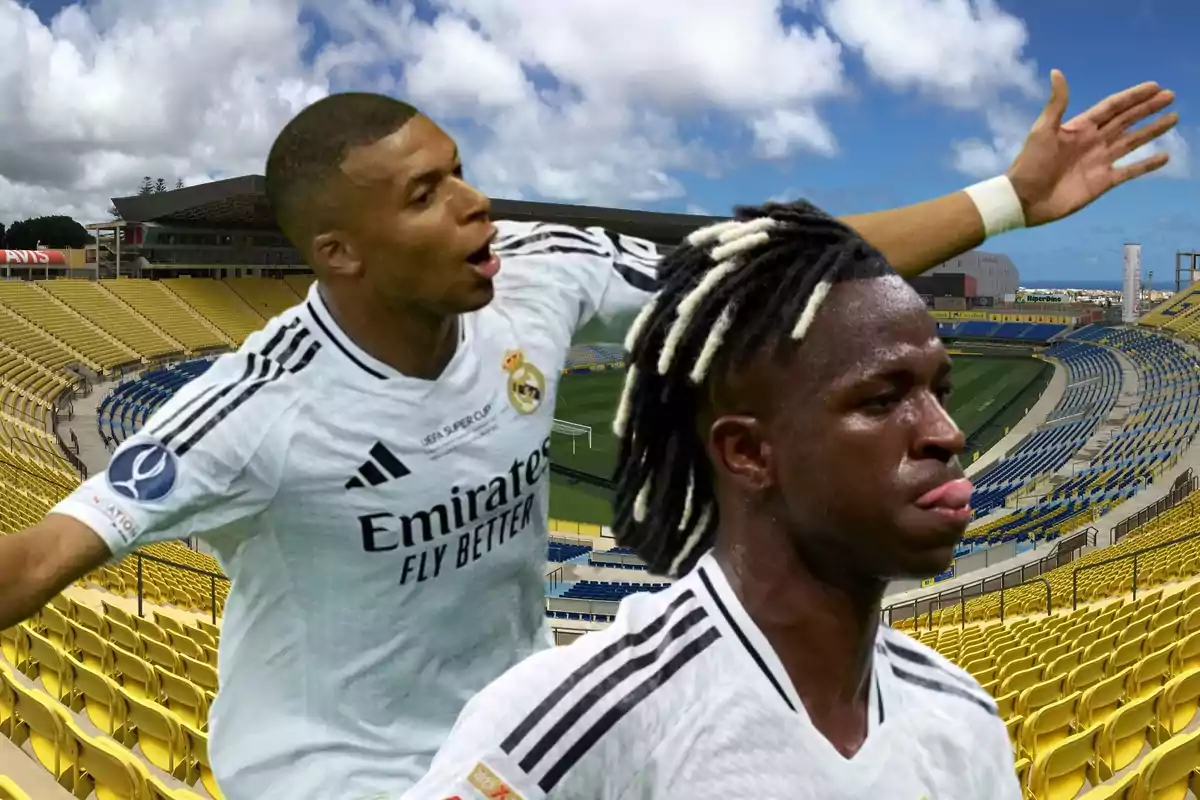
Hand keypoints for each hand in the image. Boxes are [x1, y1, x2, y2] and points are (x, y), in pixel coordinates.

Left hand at [1005, 70, 1177, 226]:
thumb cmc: (1030, 163)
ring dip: (1152, 130)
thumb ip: (1057, 104)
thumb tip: (1057, 72)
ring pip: (1133, 142)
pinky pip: (1130, 171)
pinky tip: (1164, 156)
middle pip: (1127, 120)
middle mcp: (1094, 141)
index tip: (1154, 86)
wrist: (1024, 199)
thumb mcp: (1042, 130)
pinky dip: (1147, 164)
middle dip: (1148, 108)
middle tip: (1171, 96)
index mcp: (1080, 127)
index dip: (1133, 96)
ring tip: (1173, 118)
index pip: (1113, 107)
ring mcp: (1100, 162)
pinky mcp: (1103, 182)